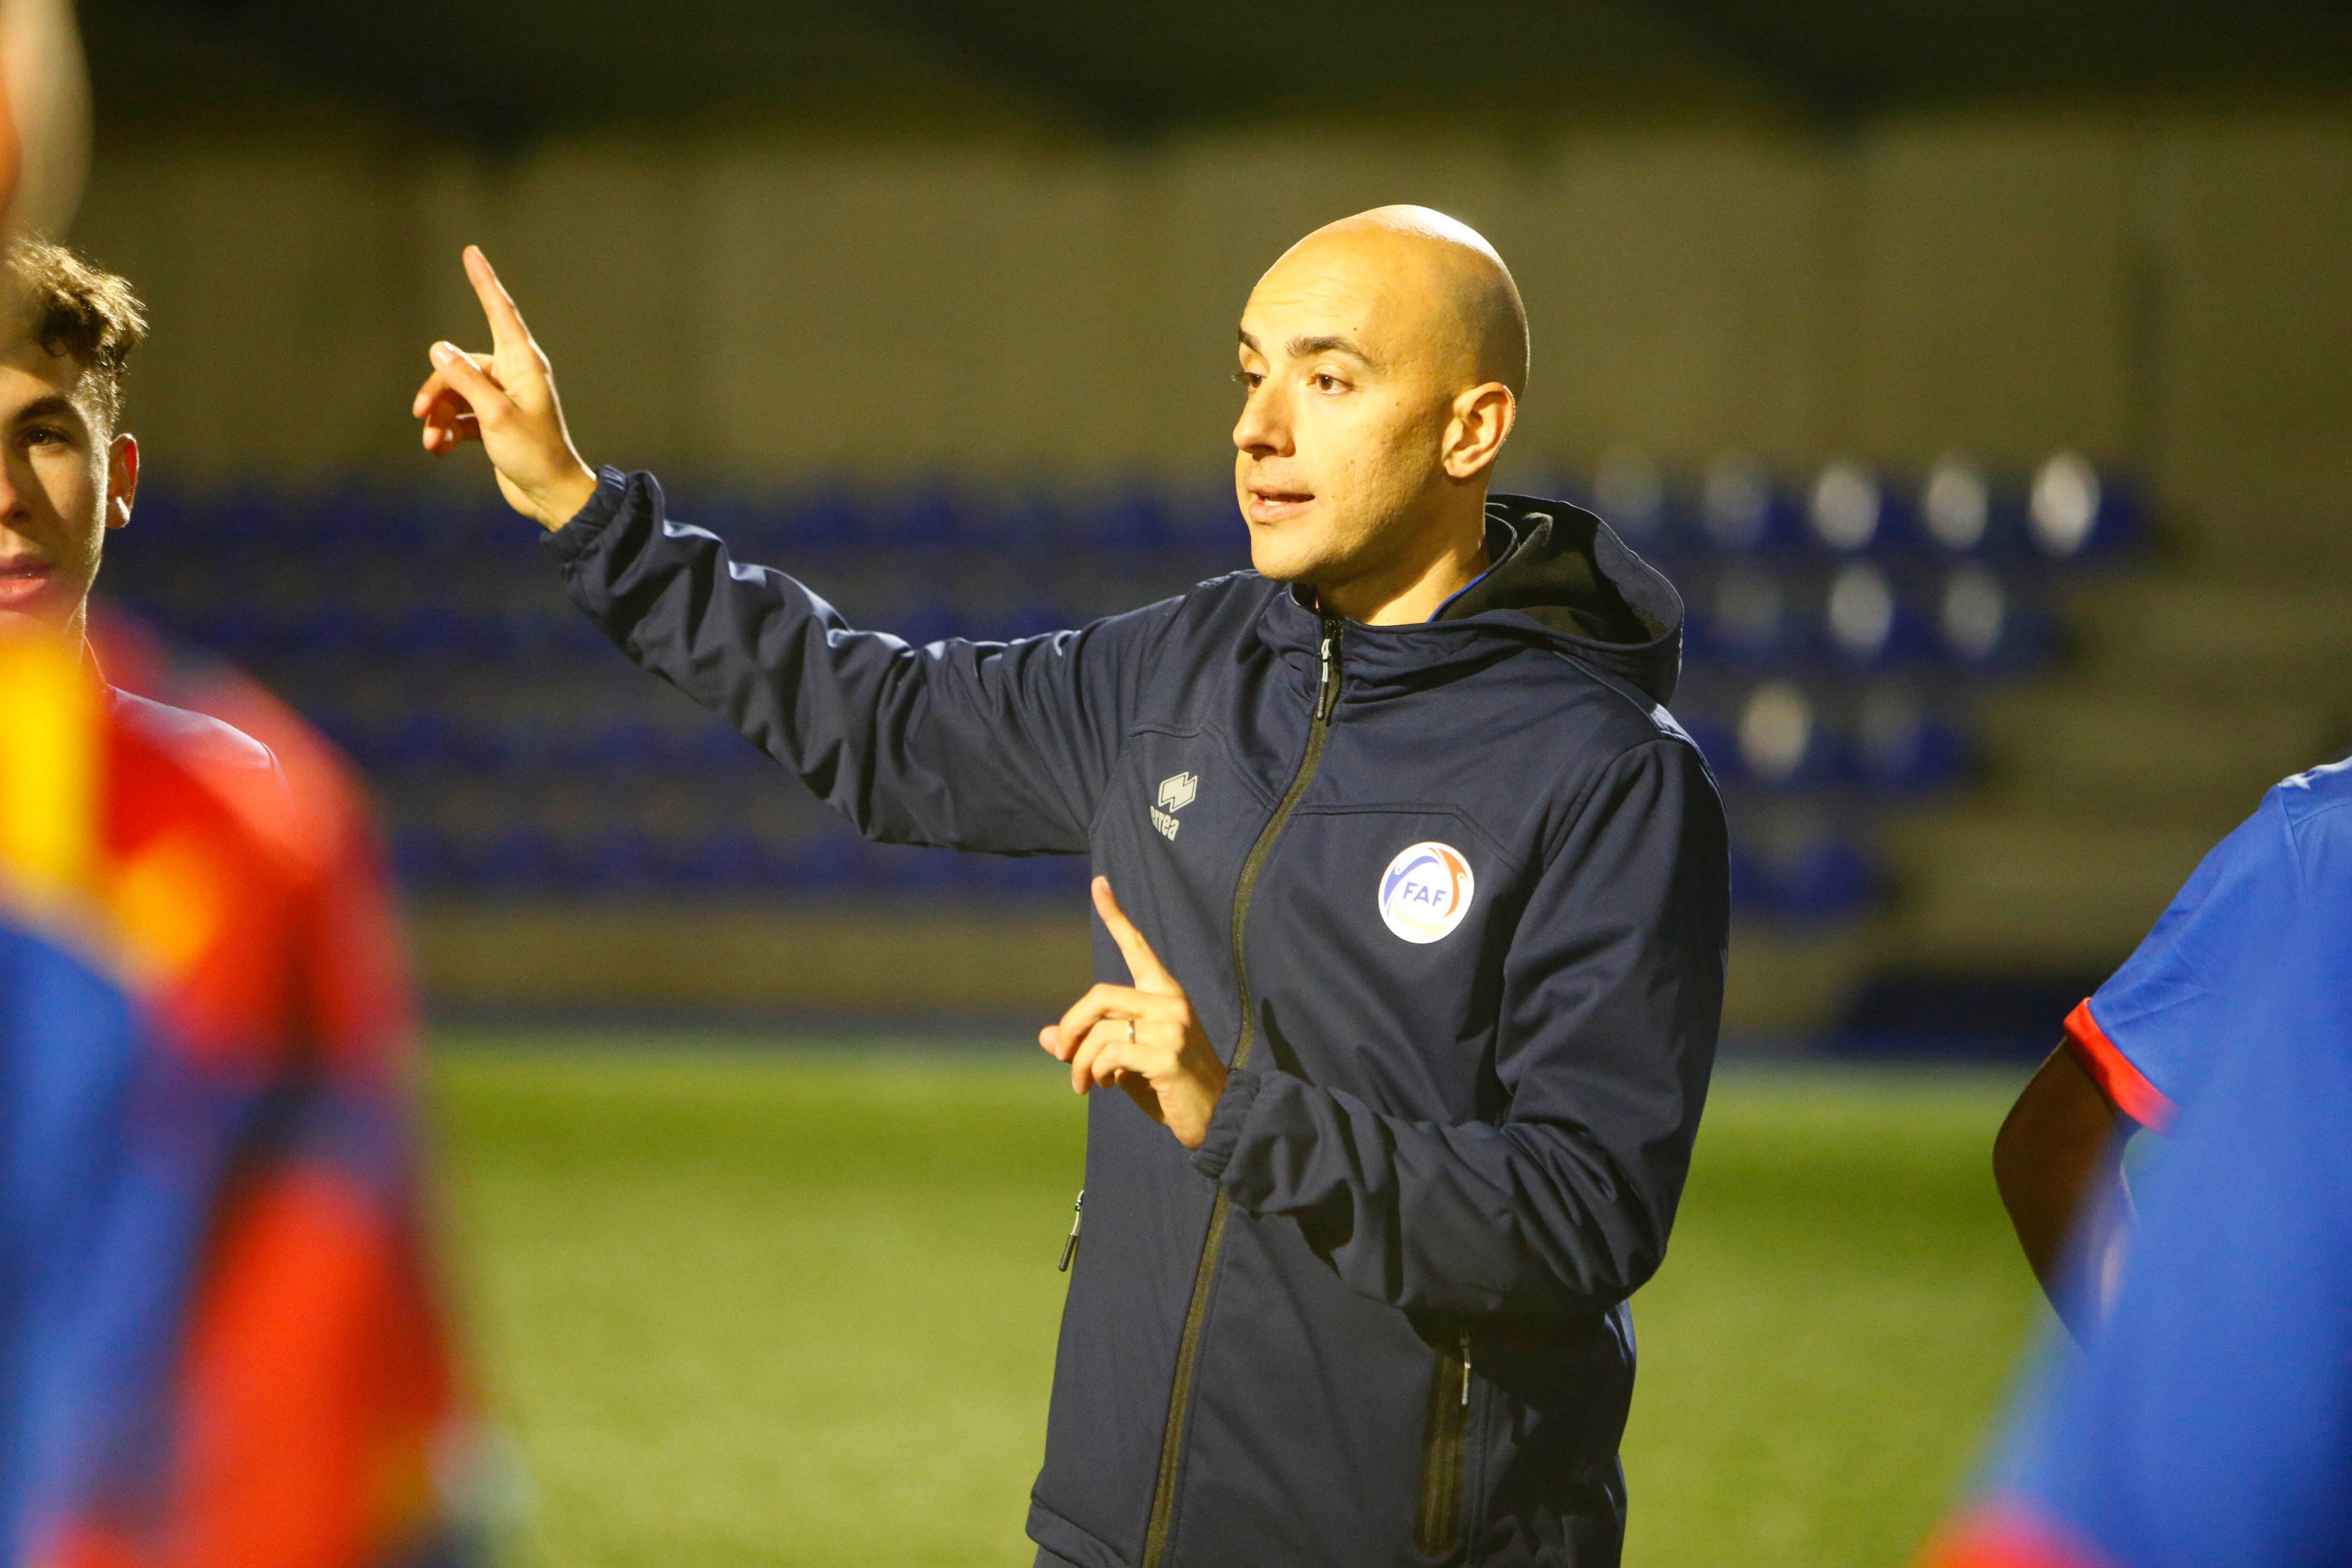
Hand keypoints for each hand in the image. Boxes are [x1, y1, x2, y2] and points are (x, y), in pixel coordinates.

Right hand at [410, 245, 598, 530]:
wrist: (551, 495)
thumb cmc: (533, 453)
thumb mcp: (496, 415)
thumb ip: (467, 381)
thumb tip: (439, 349)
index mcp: (523, 364)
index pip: (499, 312)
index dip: (484, 281)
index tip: (471, 251)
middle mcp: (513, 375)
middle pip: (461, 364)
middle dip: (437, 388)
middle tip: (420, 413)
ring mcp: (502, 398)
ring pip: (454, 392)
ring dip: (437, 415)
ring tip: (431, 441)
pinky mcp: (492, 421)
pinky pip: (458, 415)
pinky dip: (445, 430)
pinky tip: (438, 449)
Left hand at [1040, 877, 1228, 1148]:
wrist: (1217, 1118)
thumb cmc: (1170, 1086)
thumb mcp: (1127, 1059)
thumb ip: (1092, 1043)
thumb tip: (1045, 1037)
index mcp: (1166, 994)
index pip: (1138, 946)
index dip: (1116, 915)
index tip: (1098, 883)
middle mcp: (1170, 1003)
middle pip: (1098, 995)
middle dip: (1070, 1026)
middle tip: (1060, 1055)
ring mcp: (1171, 1027)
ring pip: (1100, 1031)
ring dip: (1080, 1063)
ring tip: (1083, 1084)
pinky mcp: (1167, 1056)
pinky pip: (1111, 1054)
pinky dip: (1097, 1072)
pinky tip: (1107, 1086)